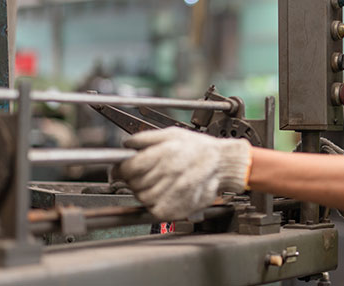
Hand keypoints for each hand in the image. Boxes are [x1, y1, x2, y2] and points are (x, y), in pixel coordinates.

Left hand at [114, 127, 250, 220]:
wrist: (222, 164)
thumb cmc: (200, 148)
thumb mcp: (173, 133)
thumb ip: (146, 137)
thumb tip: (126, 143)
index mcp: (165, 155)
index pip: (128, 168)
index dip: (120, 170)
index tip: (120, 170)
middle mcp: (169, 174)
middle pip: (133, 183)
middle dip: (132, 179)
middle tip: (142, 175)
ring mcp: (173, 193)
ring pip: (141, 197)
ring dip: (143, 191)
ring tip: (157, 183)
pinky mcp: (177, 209)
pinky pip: (153, 209)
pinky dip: (154, 204)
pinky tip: (163, 194)